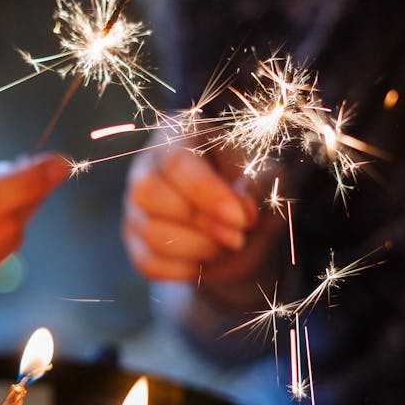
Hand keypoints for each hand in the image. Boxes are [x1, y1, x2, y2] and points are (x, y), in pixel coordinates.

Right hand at [122, 137, 258, 282]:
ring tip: (226, 245)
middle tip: (239, 236)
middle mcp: (146, 166)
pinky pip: (149, 263)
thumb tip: (243, 209)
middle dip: (202, 223)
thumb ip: (260, 185)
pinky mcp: (135, 242)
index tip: (240, 219)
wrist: (244, 229)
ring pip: (150, 232)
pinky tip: (207, 259)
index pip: (177, 162)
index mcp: (178, 135)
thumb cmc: (254, 189)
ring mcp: (135, 206)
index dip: (207, 193)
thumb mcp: (269, 178)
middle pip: (150, 194)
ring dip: (197, 248)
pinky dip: (185, 269)